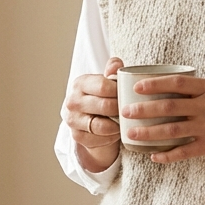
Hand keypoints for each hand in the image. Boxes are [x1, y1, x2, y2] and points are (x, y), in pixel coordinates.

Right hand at [64, 57, 123, 172]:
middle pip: (104, 106)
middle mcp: (72, 101)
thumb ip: (112, 70)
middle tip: (132, 110)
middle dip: (121, 109)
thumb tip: (116, 65)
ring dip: (117, 125)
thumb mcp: (108, 82)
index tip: (131, 94)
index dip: (120, 91)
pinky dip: (110, 137)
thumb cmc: (103, 97)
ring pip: (100, 126)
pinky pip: (98, 139)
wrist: (91, 119)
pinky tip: (117, 133)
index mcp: (80, 83)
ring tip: (126, 122)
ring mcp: (72, 120)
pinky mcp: (76, 136)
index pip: (103, 86)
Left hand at [122, 74, 204, 169]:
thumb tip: (169, 90)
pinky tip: (154, 157)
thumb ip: (198, 92)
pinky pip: (185, 151)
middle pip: (169, 106)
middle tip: (125, 111)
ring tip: (131, 134)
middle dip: (144, 109)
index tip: (136, 87)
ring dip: (149, 132)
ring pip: (172, 130)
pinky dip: (167, 155)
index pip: (176, 83)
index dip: (154, 84)